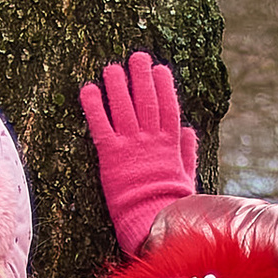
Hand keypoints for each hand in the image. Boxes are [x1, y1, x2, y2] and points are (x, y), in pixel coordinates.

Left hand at [79, 51, 198, 254]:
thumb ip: (186, 152)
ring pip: (123, 107)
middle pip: (146, 99)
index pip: (168, 106)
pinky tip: (88, 89)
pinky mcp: (110, 155)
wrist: (154, 221)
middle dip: (141, 76)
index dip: (163, 85)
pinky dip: (93, 106)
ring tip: (111, 67)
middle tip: (136, 56)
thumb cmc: (171, 204)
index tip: (160, 68)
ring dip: (117, 84)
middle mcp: (150, 139)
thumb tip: (190, 131)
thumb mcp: (186, 176)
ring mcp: (131, 145)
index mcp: (170, 143)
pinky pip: (100, 125)